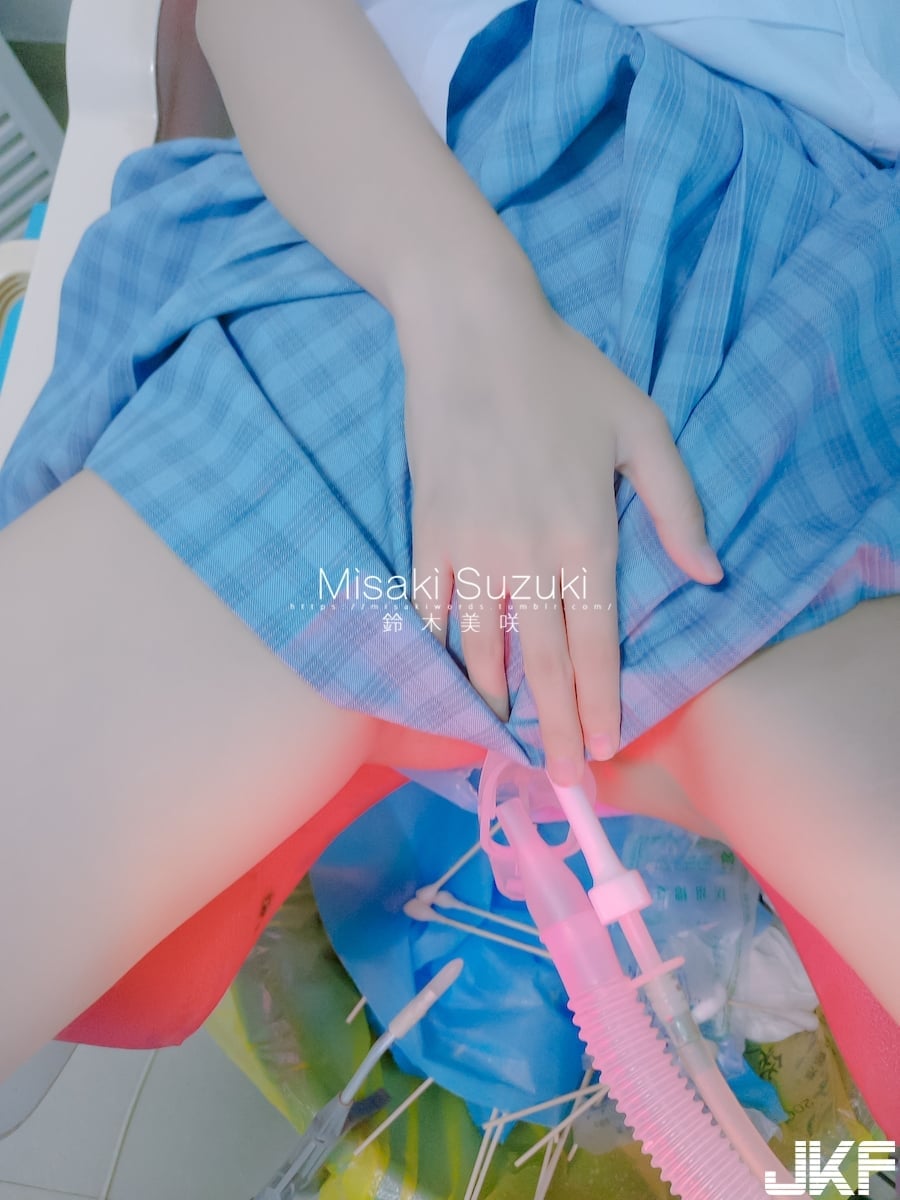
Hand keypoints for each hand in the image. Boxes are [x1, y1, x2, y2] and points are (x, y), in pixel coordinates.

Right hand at [396, 266, 721, 785]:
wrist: (471, 333)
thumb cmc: (565, 376)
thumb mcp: (644, 428)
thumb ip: (678, 508)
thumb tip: (709, 577)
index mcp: (586, 536)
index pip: (596, 644)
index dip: (600, 704)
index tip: (604, 750)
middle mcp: (528, 558)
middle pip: (543, 663)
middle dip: (553, 729)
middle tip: (561, 781)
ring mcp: (471, 551)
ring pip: (482, 647)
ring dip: (497, 700)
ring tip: (504, 738)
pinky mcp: (428, 534)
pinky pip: (430, 610)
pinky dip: (439, 652)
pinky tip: (449, 680)